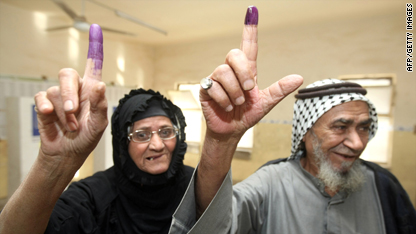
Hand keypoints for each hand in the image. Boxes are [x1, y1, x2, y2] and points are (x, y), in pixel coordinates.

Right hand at [34, 24, 107, 169]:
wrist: (68, 153)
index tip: (95, 28)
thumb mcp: (99, 124)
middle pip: (67, 74)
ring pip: (56, 91)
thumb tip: (99, 84)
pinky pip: (42, 97)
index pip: (93, 65)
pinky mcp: (45, 105)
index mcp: (92, 90)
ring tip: (70, 126)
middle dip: (69, 93)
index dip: (94, 47)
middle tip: (73, 111)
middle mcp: (75, 89)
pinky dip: (46, 107)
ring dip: (63, 111)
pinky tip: (48, 115)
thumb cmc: (87, 137)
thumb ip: (100, 105)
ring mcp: (59, 97)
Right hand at [200, 6, 302, 139]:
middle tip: (248, 90)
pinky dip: (224, 100)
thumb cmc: (247, 115)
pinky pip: (214, 86)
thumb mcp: (266, 103)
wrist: (232, 131)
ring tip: (236, 103)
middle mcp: (231, 71)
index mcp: (246, 71)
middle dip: (243, 73)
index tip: (252, 11)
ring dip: (235, 92)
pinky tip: (226, 106)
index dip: (250, 30)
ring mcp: (216, 79)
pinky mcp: (206, 89)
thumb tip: (298, 78)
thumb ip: (280, 89)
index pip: (249, 47)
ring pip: (224, 72)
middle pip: (234, 54)